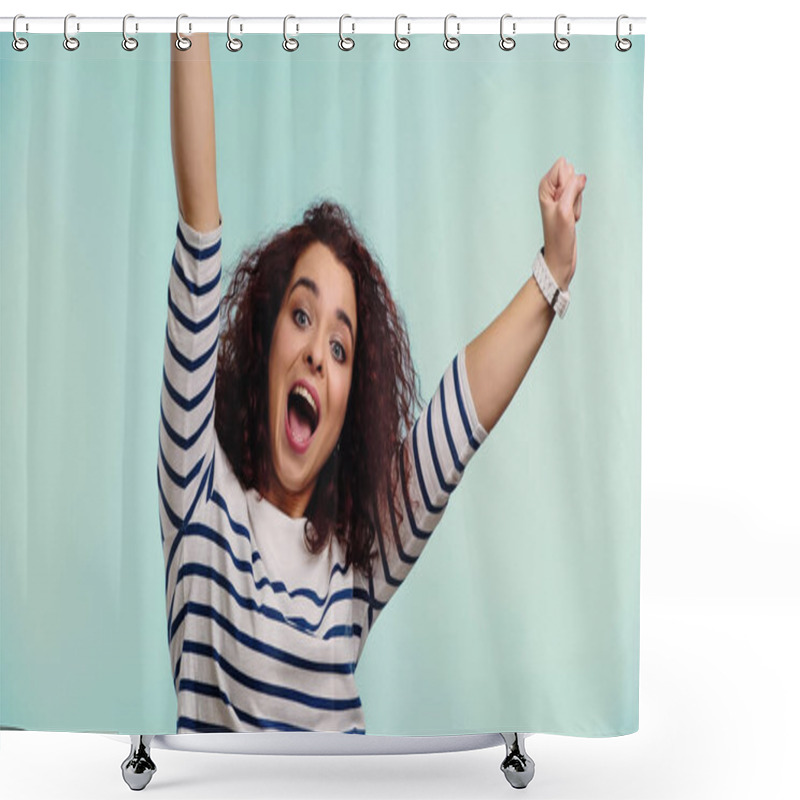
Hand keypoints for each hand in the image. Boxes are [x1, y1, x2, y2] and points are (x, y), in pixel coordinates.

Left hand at [538, 157, 585, 289]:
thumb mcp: (565, 210)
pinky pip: (580, 198)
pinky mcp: (567, 205)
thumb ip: (572, 189)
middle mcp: (551, 190)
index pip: (563, 167)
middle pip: (572, 176)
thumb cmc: (559, 237)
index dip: (568, 183)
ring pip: (578, 187)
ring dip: (577, 204)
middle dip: (574, 193)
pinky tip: (572, 220)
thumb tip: (580, 176)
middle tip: (566, 211)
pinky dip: (578, 210)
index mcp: (544, 187)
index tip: (562, 201)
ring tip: (568, 218)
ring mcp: (559, 197)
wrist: (560, 256)